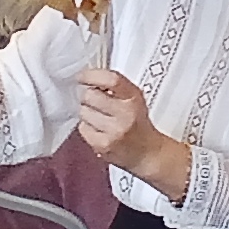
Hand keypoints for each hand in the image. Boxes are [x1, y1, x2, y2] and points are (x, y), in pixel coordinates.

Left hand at [76, 69, 188, 197]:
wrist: (146, 153)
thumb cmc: (137, 123)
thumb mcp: (133, 99)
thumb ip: (114, 87)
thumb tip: (88, 78)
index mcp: (134, 98)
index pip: (111, 79)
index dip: (92, 75)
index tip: (82, 76)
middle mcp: (126, 113)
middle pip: (90, 95)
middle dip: (87, 96)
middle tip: (92, 100)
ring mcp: (114, 131)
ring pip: (83, 112)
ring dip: (86, 112)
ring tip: (99, 117)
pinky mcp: (103, 145)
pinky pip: (82, 128)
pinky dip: (87, 127)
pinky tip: (98, 129)